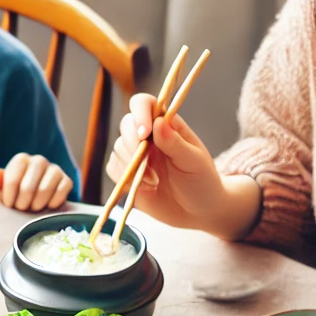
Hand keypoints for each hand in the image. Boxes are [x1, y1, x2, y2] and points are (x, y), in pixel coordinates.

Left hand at [0, 154, 71, 211]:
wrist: (35, 199)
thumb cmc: (15, 193)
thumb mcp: (1, 188)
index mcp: (20, 159)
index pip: (12, 181)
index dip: (9, 198)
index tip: (9, 205)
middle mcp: (38, 160)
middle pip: (27, 188)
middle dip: (22, 204)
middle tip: (21, 208)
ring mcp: (54, 169)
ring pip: (44, 191)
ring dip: (36, 206)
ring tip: (33, 208)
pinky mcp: (66, 180)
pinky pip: (60, 194)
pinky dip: (51, 205)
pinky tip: (47, 206)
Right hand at [104, 94, 225, 229]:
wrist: (197, 211)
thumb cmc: (202, 182)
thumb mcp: (195, 162)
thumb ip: (176, 143)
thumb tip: (158, 122)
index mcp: (167, 125)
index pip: (145, 104)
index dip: (140, 113)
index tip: (144, 134)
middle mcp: (148, 136)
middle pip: (126, 124)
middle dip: (132, 143)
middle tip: (147, 164)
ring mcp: (136, 155)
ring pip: (117, 148)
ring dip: (132, 165)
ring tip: (154, 181)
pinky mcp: (126, 174)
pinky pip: (113, 169)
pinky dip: (124, 178)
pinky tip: (146, 187)